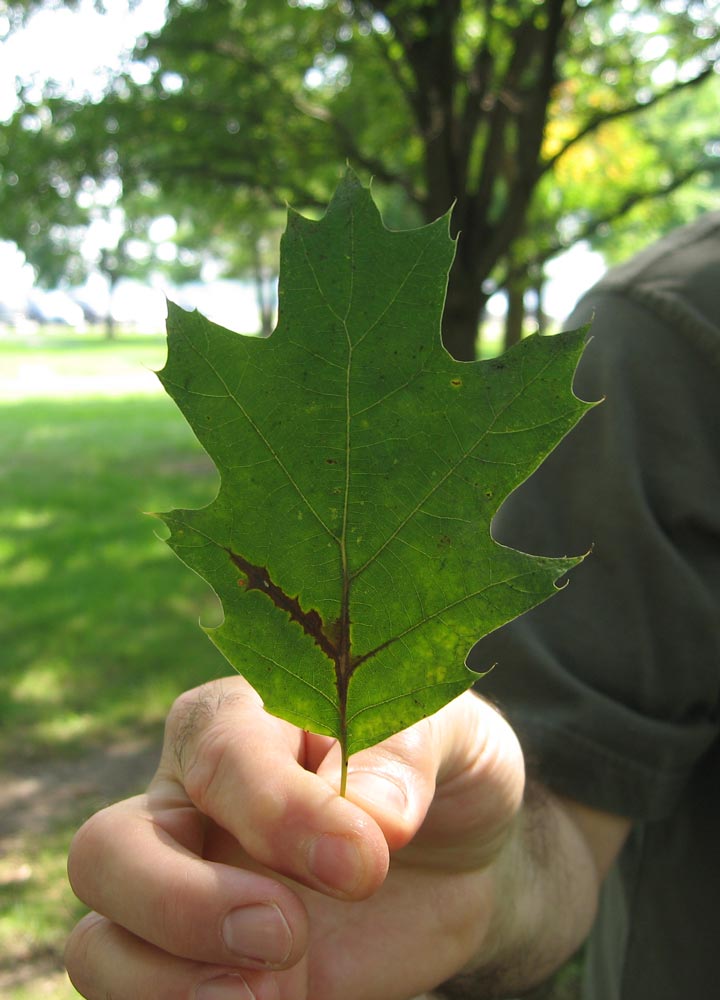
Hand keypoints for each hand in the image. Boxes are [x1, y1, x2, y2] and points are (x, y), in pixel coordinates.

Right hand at [65, 675, 523, 999]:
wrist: (458, 857)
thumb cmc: (439, 770)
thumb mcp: (449, 733)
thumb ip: (405, 753)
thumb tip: (372, 820)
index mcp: (241, 722)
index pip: (218, 754)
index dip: (278, 815)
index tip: (363, 863)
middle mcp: (191, 806)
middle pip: (107, 851)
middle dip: (183, 905)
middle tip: (288, 934)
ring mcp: (189, 894)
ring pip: (98, 945)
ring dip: (169, 985)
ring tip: (273, 991)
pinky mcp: (205, 968)